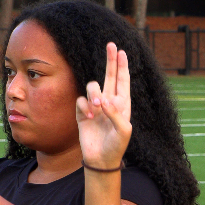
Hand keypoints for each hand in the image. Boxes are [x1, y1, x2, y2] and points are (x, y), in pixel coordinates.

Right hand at [76, 43, 131, 169]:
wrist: (101, 159)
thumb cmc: (116, 146)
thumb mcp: (123, 131)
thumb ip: (116, 114)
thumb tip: (104, 99)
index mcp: (122, 104)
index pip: (123, 81)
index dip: (122, 66)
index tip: (122, 51)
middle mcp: (109, 102)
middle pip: (109, 76)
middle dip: (110, 60)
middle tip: (111, 45)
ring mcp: (95, 106)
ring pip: (93, 87)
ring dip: (94, 93)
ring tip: (97, 107)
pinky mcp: (82, 113)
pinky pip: (81, 101)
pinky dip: (84, 107)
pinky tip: (88, 118)